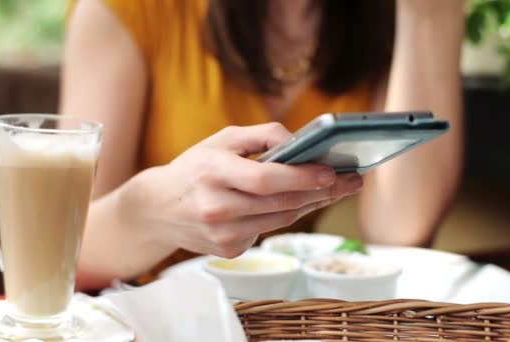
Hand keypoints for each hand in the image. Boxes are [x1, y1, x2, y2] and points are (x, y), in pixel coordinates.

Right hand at [120, 123, 362, 257]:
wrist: (158, 209)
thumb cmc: (194, 168)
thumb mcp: (221, 140)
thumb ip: (261, 135)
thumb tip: (299, 141)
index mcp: (211, 173)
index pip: (265, 179)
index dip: (302, 177)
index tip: (333, 172)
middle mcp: (216, 207)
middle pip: (281, 203)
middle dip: (322, 192)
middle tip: (351, 182)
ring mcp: (222, 234)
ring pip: (281, 219)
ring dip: (311, 204)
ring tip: (333, 190)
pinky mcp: (229, 250)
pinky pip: (268, 230)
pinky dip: (285, 215)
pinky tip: (297, 202)